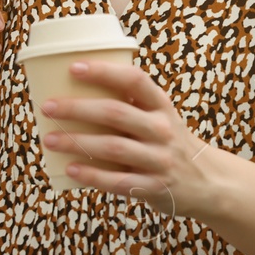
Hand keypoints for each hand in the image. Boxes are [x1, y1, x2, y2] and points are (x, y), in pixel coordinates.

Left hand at [39, 59, 221, 221]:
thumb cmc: (170, 143)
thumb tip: (76, 88)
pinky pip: (118, 180)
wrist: (206, 181)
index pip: (135, 80)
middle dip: (78, 108)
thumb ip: (131, 104)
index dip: (104, 72)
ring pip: (113, 147)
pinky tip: (70, 169)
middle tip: (48, 107)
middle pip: (116, 113)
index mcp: (162, 106)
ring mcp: (159, 159)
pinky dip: (92, 175)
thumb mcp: (161, 117)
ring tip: (49, 139)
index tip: (73, 67)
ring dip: (77, 142)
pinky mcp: (153, 187)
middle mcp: (162, 130)